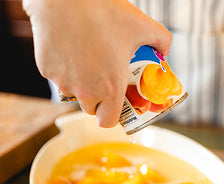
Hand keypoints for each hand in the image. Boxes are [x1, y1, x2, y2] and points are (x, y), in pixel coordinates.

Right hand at [23, 0, 171, 126]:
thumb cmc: (103, 11)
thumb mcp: (141, 25)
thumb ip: (162, 40)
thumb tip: (164, 51)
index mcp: (110, 88)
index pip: (108, 121)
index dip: (112, 116)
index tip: (114, 106)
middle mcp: (85, 91)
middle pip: (91, 108)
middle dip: (98, 99)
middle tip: (104, 80)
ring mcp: (63, 82)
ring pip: (73, 94)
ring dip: (81, 85)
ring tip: (88, 62)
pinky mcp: (46, 70)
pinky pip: (58, 78)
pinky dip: (65, 71)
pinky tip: (71, 51)